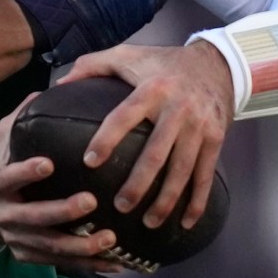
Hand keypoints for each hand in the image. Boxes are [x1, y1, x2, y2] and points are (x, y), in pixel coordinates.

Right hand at [0, 105, 128, 272]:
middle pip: (34, 218)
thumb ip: (20, 119)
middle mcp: (6, 216)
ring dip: (81, 245)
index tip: (47, 163)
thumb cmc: (3, 169)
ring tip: (110, 239)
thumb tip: (43, 92)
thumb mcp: (3, 142)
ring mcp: (18, 240)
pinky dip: (89, 264)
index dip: (26, 172)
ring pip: (51, 247)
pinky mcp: (30, 256)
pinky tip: (116, 261)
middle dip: (62, 212)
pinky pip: (62, 263)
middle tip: (90, 201)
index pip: (9, 178)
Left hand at [58, 40, 234, 229]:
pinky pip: (205, 174)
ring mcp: (199, 126)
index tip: (89, 162)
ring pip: (182, 169)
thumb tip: (59, 83)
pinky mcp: (215, 139)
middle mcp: (178, 109)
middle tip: (120, 206)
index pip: (125, 115)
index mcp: (152, 89)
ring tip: (148, 222)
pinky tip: (185, 222)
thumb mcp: (129, 55)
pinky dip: (197, 201)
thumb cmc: (164, 62)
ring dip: (166, 199)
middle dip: (139, 183)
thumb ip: (93, 65)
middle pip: (156, 152)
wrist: (217, 63)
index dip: (107, 138)